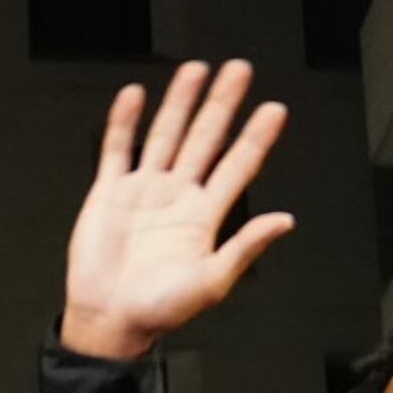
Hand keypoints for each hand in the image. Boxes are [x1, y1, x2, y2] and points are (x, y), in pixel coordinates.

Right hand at [60, 60, 294, 361]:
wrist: (108, 321)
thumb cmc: (158, 311)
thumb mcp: (212, 283)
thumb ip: (245, 248)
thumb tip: (284, 220)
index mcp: (204, 216)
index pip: (238, 166)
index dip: (256, 138)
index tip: (274, 111)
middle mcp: (177, 197)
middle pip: (205, 140)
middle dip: (222, 105)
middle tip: (238, 72)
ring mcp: (143, 192)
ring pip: (166, 136)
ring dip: (180, 104)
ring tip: (194, 71)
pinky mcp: (109, 194)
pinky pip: (118, 151)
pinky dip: (124, 123)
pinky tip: (136, 97)